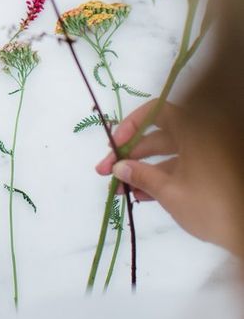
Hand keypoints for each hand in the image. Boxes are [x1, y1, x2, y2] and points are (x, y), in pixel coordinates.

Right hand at [96, 100, 235, 251]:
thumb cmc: (212, 207)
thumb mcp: (171, 192)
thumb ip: (142, 175)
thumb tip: (118, 166)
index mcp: (194, 129)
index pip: (155, 112)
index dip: (131, 125)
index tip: (114, 147)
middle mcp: (200, 135)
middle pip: (157, 135)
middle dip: (130, 153)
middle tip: (105, 172)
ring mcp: (206, 154)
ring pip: (166, 154)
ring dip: (142, 168)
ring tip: (120, 188)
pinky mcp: (210, 172)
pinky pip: (180, 166)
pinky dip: (161, 177)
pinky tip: (141, 195)